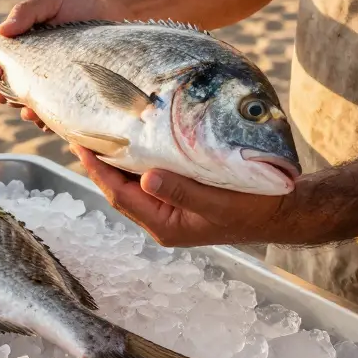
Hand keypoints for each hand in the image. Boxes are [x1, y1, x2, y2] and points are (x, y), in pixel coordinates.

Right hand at [0, 0, 124, 128]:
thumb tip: (2, 31)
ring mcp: (50, 86)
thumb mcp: (51, 0)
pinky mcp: (70, 97)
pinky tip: (50, 120)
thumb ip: (26, 11)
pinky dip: (48, 120)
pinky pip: (55, 116)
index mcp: (21, 48)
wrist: (114, 14)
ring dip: (24, 110)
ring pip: (28, 106)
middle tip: (5, 92)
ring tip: (29, 110)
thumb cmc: (78, 5)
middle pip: (6, 89)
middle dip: (1, 93)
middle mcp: (31, 70)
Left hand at [72, 146, 284, 246]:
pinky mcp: (178, 195)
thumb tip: (146, 178)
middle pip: (118, 188)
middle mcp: (161, 218)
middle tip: (78, 132)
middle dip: (98, 163)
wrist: (280, 210)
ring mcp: (168, 207)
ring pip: (130, 183)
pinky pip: (147, 177)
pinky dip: (134, 158)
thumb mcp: (217, 201)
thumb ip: (182, 191)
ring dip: (114, 159)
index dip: (97, 170)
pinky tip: (129, 140)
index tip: (80, 145)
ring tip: (95, 132)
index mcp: (165, 224)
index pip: (119, 195)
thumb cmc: (253, 208)